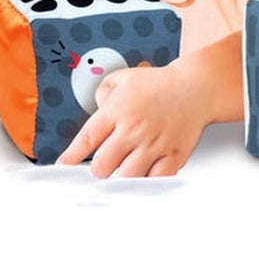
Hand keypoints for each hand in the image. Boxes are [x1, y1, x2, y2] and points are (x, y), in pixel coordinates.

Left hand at [56, 62, 206, 177]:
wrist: (196, 86)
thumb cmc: (160, 84)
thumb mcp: (124, 78)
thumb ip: (102, 92)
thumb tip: (95, 111)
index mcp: (117, 110)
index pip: (86, 140)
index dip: (70, 157)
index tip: (62, 168)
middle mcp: (133, 129)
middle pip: (102, 166)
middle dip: (99, 168)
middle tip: (104, 163)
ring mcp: (153, 144)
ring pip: (126, 177)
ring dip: (121, 175)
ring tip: (125, 166)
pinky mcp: (173, 155)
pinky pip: (153, 180)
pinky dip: (146, 181)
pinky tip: (145, 172)